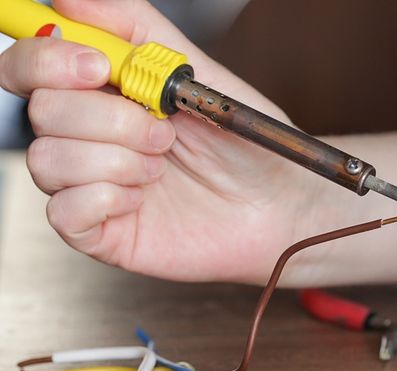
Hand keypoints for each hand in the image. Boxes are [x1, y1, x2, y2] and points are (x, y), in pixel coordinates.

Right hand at [0, 0, 311, 282]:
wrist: (278, 202)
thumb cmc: (243, 143)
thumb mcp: (196, 73)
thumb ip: (135, 27)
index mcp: (103, 94)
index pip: (31, 67)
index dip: (48, 60)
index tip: (100, 67)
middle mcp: (87, 137)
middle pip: (40, 111)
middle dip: (109, 117)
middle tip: (163, 131)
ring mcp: (89, 185)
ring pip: (47, 161)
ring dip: (115, 159)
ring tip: (161, 164)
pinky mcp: (99, 231)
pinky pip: (63, 213)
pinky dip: (105, 198)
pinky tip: (142, 198)